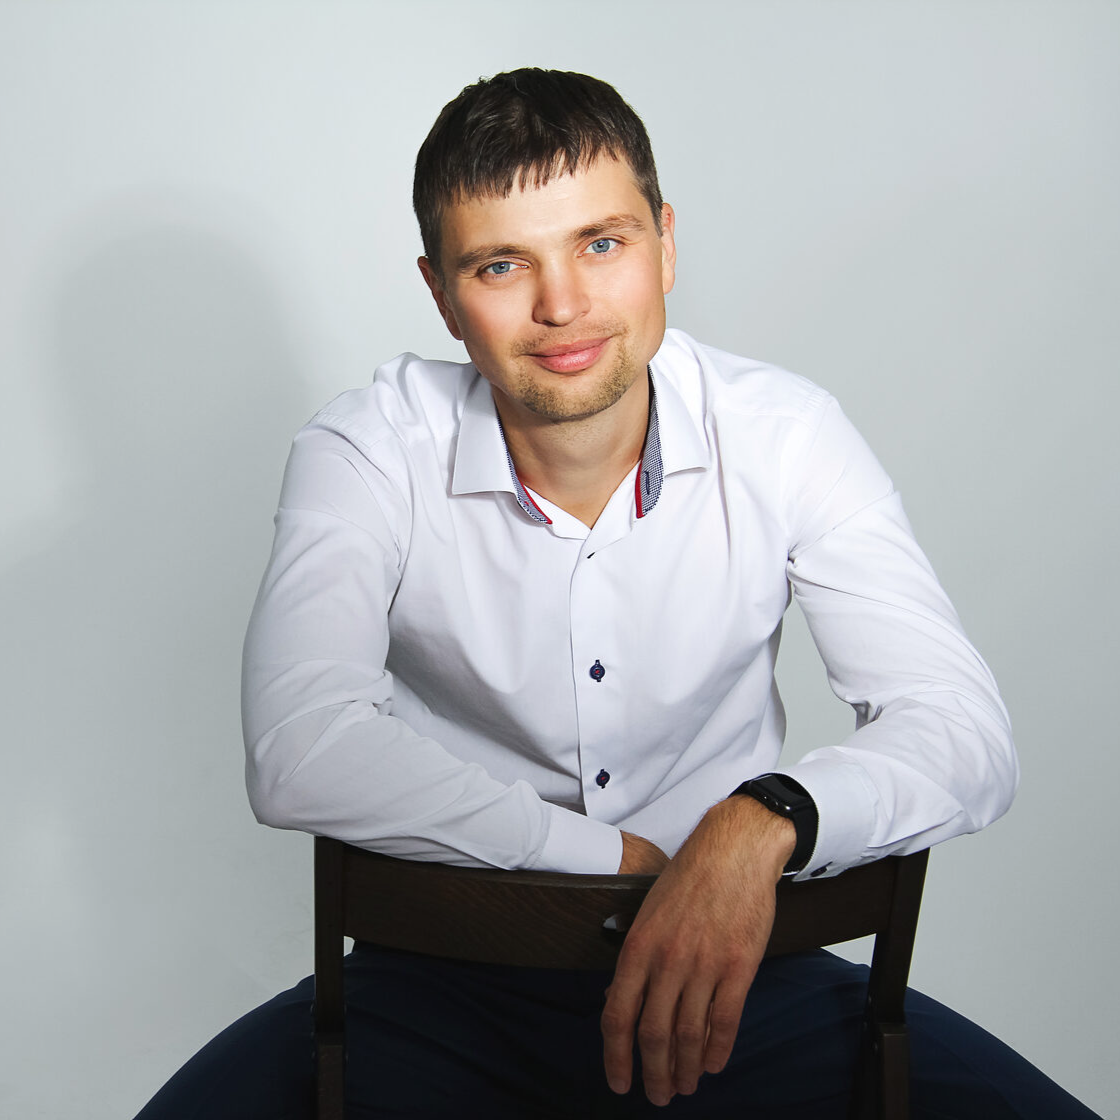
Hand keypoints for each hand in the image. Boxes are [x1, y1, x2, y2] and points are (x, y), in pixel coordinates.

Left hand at [601, 798, 794, 1106]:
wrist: (734, 850)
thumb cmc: (688, 877)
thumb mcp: (647, 911)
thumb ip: (635, 957)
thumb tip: (616, 1000)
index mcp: (638, 946)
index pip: (617, 1015)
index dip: (616, 1057)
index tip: (620, 1081)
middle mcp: (668, 960)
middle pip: (654, 1034)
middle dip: (653, 1073)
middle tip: (657, 1095)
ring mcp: (705, 964)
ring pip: (690, 1034)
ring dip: (685, 1069)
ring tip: (684, 1086)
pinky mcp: (739, 966)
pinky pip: (726, 1020)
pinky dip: (718, 1049)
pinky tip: (712, 1064)